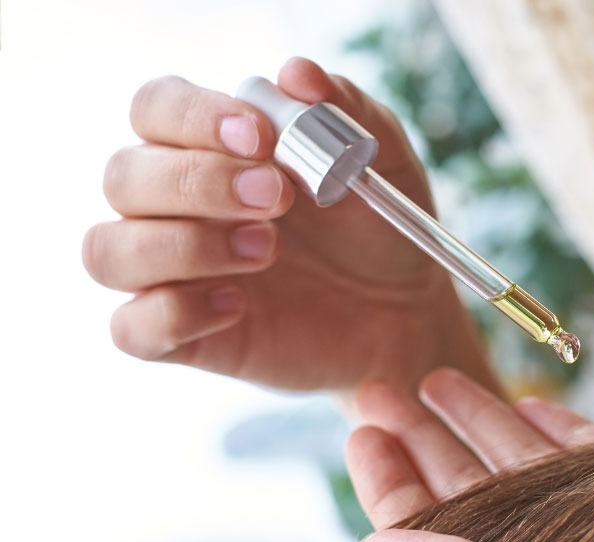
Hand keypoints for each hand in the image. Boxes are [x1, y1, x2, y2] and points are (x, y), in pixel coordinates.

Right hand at [83, 57, 493, 390]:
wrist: (404, 309)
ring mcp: (173, 272)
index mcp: (212, 148)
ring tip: (267, 249)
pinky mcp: (182, 335)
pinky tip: (238, 306)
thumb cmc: (378, 227)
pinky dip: (174, 315)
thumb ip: (343, 111)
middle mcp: (178, 205)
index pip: (155, 109)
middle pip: (123, 175)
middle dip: (197, 182)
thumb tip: (295, 74)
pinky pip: (130, 329)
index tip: (259, 137)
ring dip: (183, 246)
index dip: (192, 117)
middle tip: (278, 197)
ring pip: (109, 250)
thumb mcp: (380, 161)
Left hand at [346, 369, 593, 541]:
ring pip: (522, 467)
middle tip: (375, 387)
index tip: (359, 432)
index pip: (433, 538)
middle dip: (423, 442)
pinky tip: (527, 398)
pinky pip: (591, 455)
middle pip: (469, 494)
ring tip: (433, 377)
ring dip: (479, 420)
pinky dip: (556, 426)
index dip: (393, 487)